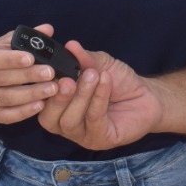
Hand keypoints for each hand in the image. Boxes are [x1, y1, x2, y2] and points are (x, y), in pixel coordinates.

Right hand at [0, 24, 58, 122]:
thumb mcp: (7, 43)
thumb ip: (27, 37)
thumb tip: (47, 29)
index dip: (11, 59)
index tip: (31, 58)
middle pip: (1, 78)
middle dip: (28, 76)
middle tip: (50, 73)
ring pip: (5, 98)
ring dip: (31, 94)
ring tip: (52, 88)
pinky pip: (6, 116)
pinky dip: (23, 112)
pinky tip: (41, 105)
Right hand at [36, 41, 163, 148]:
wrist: (147, 95)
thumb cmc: (118, 81)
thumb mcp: (99, 64)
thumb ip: (83, 58)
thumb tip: (70, 45)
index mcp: (58, 107)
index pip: (39, 102)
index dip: (40, 88)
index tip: (48, 70)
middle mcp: (65, 124)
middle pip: (49, 118)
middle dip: (58, 97)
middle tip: (68, 79)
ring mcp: (83, 135)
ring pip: (70, 121)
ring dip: (81, 96)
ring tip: (93, 75)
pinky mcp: (101, 140)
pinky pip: (95, 120)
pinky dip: (99, 99)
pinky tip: (106, 82)